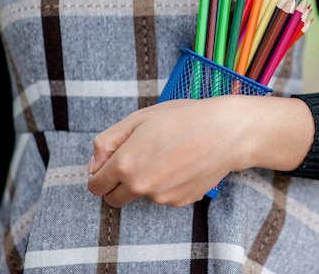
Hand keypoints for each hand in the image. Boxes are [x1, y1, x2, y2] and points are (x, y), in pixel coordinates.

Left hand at [87, 95, 313, 207]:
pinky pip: (163, 197)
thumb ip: (107, 142)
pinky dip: (167, 185)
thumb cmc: (183, 118)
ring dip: (146, 182)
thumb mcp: (139, 118)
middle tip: (137, 160)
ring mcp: (161, 197)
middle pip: (114, 199)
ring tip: (168, 155)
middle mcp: (140, 186)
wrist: (225, 132)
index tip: (110, 164)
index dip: (100, 174)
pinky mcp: (179, 201)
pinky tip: (181, 164)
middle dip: (117, 184)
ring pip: (142, 196)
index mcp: (125, 164)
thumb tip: (93, 166)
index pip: (95, 186)